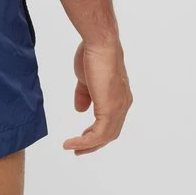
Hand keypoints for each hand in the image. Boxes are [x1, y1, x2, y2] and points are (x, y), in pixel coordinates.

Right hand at [63, 38, 132, 154]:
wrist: (100, 45)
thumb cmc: (93, 55)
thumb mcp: (86, 79)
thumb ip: (84, 95)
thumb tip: (80, 110)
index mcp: (120, 96)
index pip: (111, 121)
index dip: (97, 131)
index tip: (83, 136)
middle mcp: (123, 104)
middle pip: (110, 132)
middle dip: (94, 143)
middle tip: (78, 149)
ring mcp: (118, 108)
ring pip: (105, 136)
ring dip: (88, 145)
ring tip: (73, 148)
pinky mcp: (110, 110)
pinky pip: (98, 134)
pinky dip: (85, 141)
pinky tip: (72, 143)